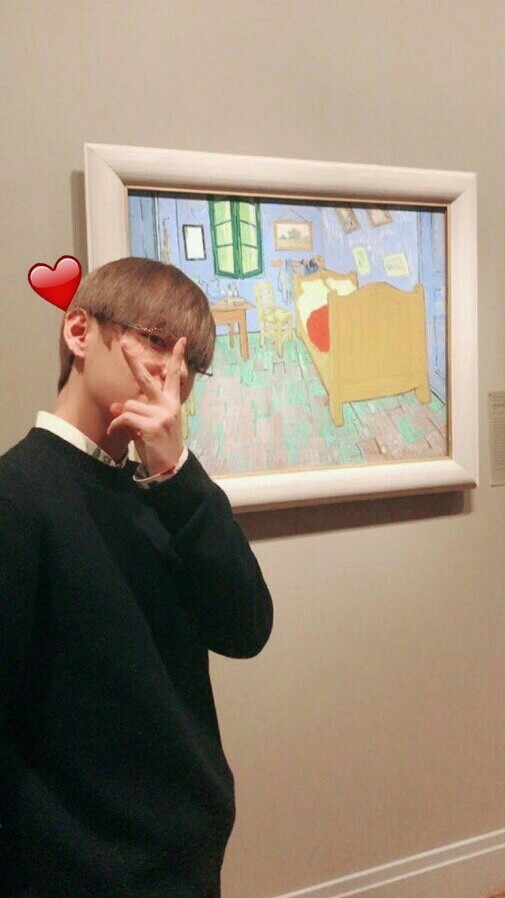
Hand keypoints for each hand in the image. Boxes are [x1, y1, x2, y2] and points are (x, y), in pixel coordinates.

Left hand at [107, 335, 187, 474]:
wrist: (169, 467)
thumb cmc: (159, 444)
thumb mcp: (149, 425)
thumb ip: (135, 412)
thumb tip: (115, 407)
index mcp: (171, 402)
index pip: (174, 376)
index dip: (177, 358)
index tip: (181, 340)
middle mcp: (168, 405)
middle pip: (146, 378)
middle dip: (133, 361)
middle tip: (124, 344)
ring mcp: (161, 414)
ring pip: (129, 405)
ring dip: (124, 418)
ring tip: (131, 430)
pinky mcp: (152, 426)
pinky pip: (125, 418)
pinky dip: (116, 425)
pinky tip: (115, 432)